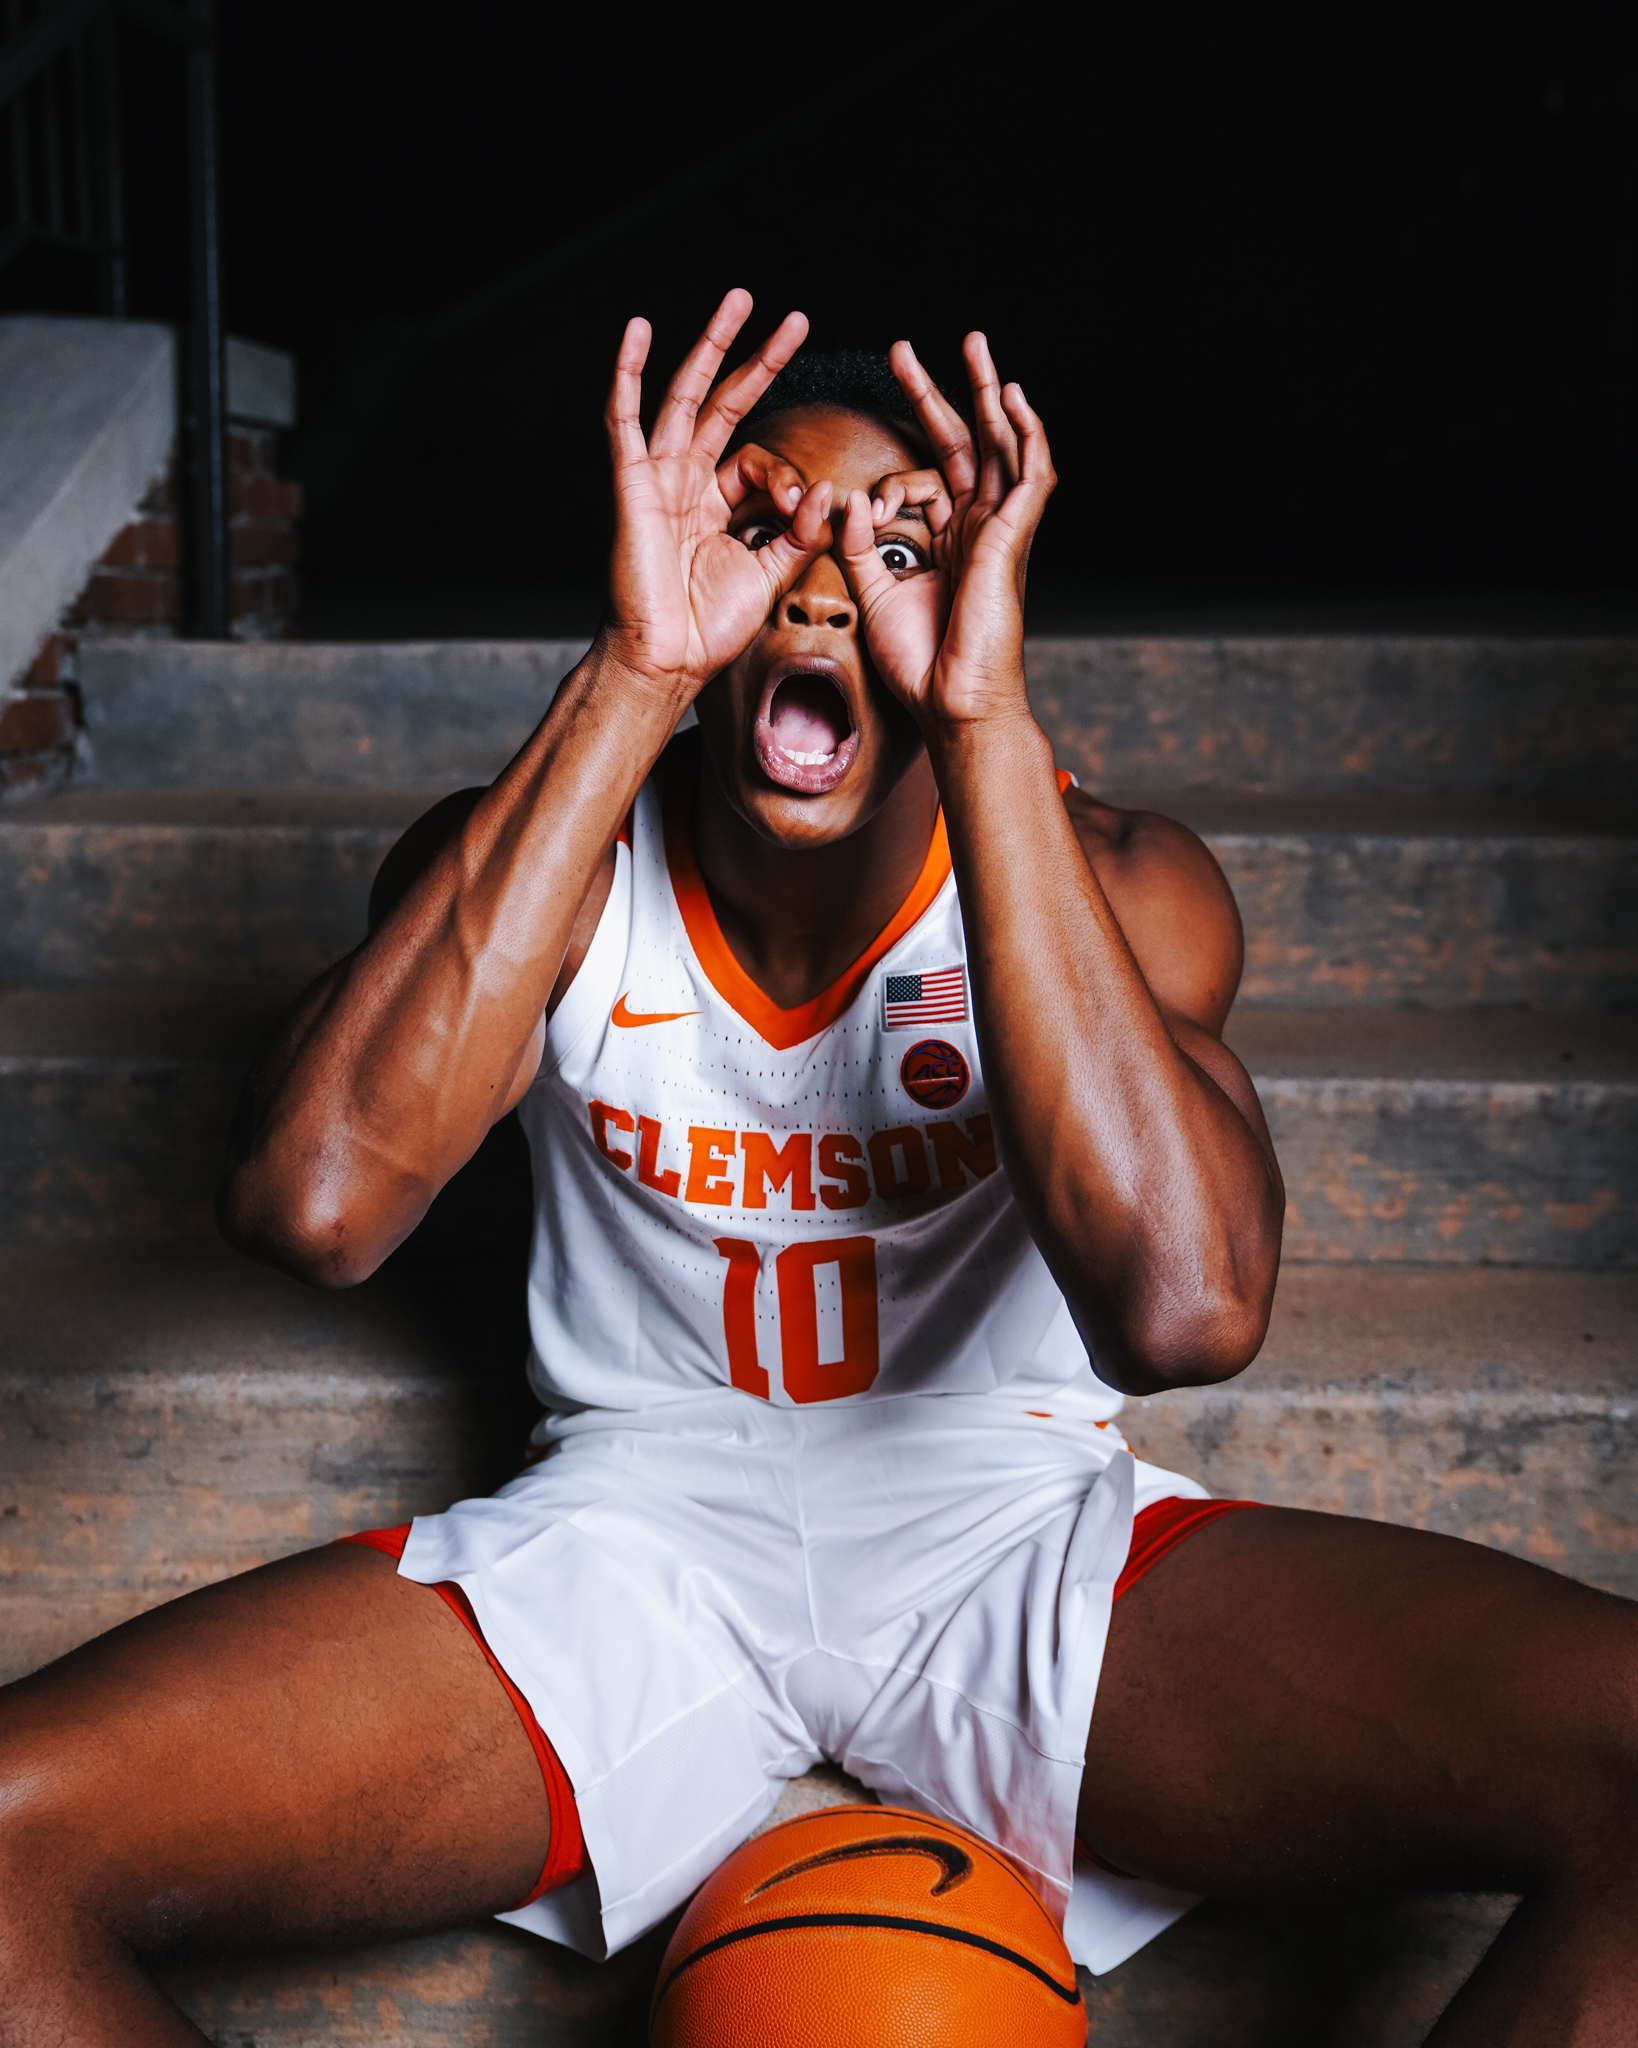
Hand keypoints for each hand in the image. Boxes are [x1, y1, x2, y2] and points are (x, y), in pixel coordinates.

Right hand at [601, 289, 835, 699]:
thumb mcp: (771, 573)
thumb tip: (825, 490)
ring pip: (684, 396)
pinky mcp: (632, 486)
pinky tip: (636, 334)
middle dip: (758, 358)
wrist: (670, 661)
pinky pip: (625, 422)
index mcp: (716, 504)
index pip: (756, 459)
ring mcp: (657, 479)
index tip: (800, 505)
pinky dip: (628, 375)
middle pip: (725, 403)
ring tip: (738, 302)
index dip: (785, 474)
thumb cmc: (710, 627)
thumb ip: (800, 532)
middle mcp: (686, 482)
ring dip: (711, 346)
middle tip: (793, 319)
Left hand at [836, 332, 1055, 730]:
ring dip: (987, 393)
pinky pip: (1030, 474)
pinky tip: (1012, 396)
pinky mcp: (1012, 538)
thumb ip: (859, 544)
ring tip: (975, 345)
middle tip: (909, 349)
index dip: (891, 473)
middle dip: (939, 393)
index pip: (925, 475)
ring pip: (1000, 445)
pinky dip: (1026, 433)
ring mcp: (998, 530)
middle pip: (963, 444)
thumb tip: (850, 498)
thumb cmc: (920, 664)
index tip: (868, 488)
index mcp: (948, 540)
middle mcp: (976, 528)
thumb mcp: (873, 592)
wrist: (951, 704)